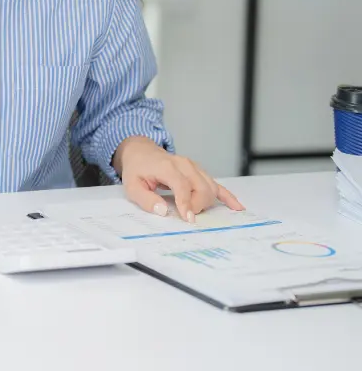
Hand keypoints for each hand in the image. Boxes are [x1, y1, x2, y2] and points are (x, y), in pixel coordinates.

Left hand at [113, 136, 244, 222]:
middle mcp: (184, 165)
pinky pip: (217, 185)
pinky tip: (237, 207)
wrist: (141, 152)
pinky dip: (228, 196)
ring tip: (195, 211)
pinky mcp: (200, 173)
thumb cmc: (137, 170)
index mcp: (167, 166)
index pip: (182, 186)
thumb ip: (146, 199)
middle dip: (197, 205)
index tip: (188, 218)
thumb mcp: (132, 186)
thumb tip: (163, 211)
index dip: (187, 203)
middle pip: (202, 188)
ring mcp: (194, 168)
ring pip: (211, 188)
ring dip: (206, 203)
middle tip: (186, 215)